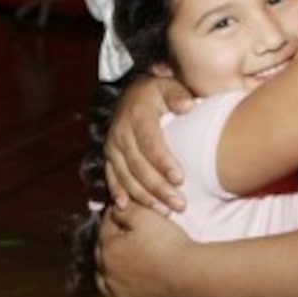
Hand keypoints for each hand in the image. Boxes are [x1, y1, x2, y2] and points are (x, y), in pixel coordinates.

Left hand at [96, 204, 195, 296]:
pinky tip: (115, 296)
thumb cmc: (170, 245)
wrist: (192, 277)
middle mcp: (107, 274)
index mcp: (109, 249)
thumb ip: (125, 209)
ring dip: (107, 274)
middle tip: (122, 240)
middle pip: (102, 256)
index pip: (105, 229)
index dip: (114, 221)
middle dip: (110, 246)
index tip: (120, 217)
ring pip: (102, 283)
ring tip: (118, 267)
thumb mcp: (147, 216)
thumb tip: (113, 208)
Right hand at [104, 74, 194, 211]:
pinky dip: (118, 192)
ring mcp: (112, 145)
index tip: (180, 179)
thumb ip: (178, 94)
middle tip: (178, 204)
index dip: (163, 163)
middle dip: (158, 187)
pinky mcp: (109, 156)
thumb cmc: (157, 93)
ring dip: (143, 196)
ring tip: (164, 211)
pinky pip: (111, 176)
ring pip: (125, 176)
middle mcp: (120, 132)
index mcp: (137, 115)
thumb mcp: (168, 85)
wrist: (133, 93)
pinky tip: (126, 207)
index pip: (150, 143)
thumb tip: (187, 105)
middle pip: (138, 165)